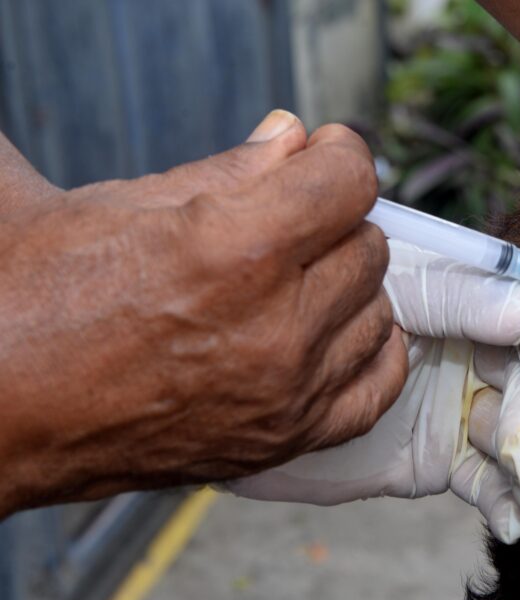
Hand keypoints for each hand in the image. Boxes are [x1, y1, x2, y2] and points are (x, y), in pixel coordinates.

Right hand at [0, 111, 406, 515]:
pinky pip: (378, 388)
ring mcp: (287, 392)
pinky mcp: (287, 440)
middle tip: (293, 225)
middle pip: (368, 246)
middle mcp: (275, 327)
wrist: (1, 409)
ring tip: (299, 284)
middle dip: (334, 223)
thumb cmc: (33, 302)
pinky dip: (369, 354)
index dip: (341, 155)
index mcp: (232, 251)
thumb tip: (292, 136)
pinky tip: (338, 335)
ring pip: (379, 312)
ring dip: (349, 289)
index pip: (349, 182)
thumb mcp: (118, 205)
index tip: (327, 155)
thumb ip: (228, 169)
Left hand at [227, 241, 519, 542]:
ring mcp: (460, 411)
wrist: (245, 379)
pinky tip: (517, 521)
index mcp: (475, 308)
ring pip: (519, 445)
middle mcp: (476, 359)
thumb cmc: (316, 304)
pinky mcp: (439, 460)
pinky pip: (487, 484)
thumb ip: (471, 299)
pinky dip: (509, 503)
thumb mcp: (399, 290)